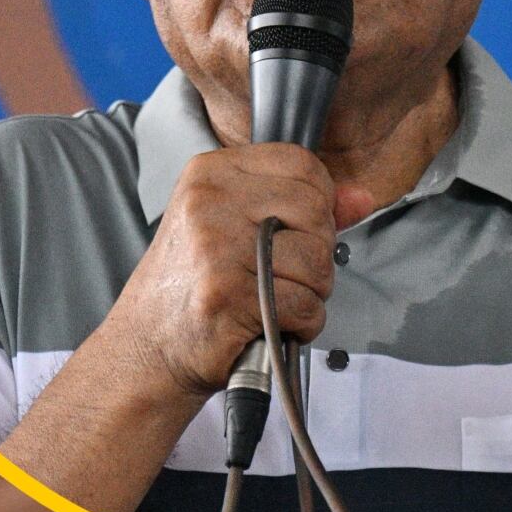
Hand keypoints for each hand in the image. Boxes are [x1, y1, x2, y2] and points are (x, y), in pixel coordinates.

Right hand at [103, 142, 366, 406]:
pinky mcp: (228, 296)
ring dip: (310, 292)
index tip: (293, 232)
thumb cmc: (197, 285)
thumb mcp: (237, 227)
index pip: (303, 164)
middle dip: (317, 253)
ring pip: (318, 262)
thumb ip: (303, 208)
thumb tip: (362, 198)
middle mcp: (210, 202)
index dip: (317, 204)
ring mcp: (217, 248)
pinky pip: (306, 305)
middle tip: (280, 274)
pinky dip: (302, 324)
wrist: (149, 347)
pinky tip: (271, 323)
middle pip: (316, 212)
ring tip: (271, 299)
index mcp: (212, 172)